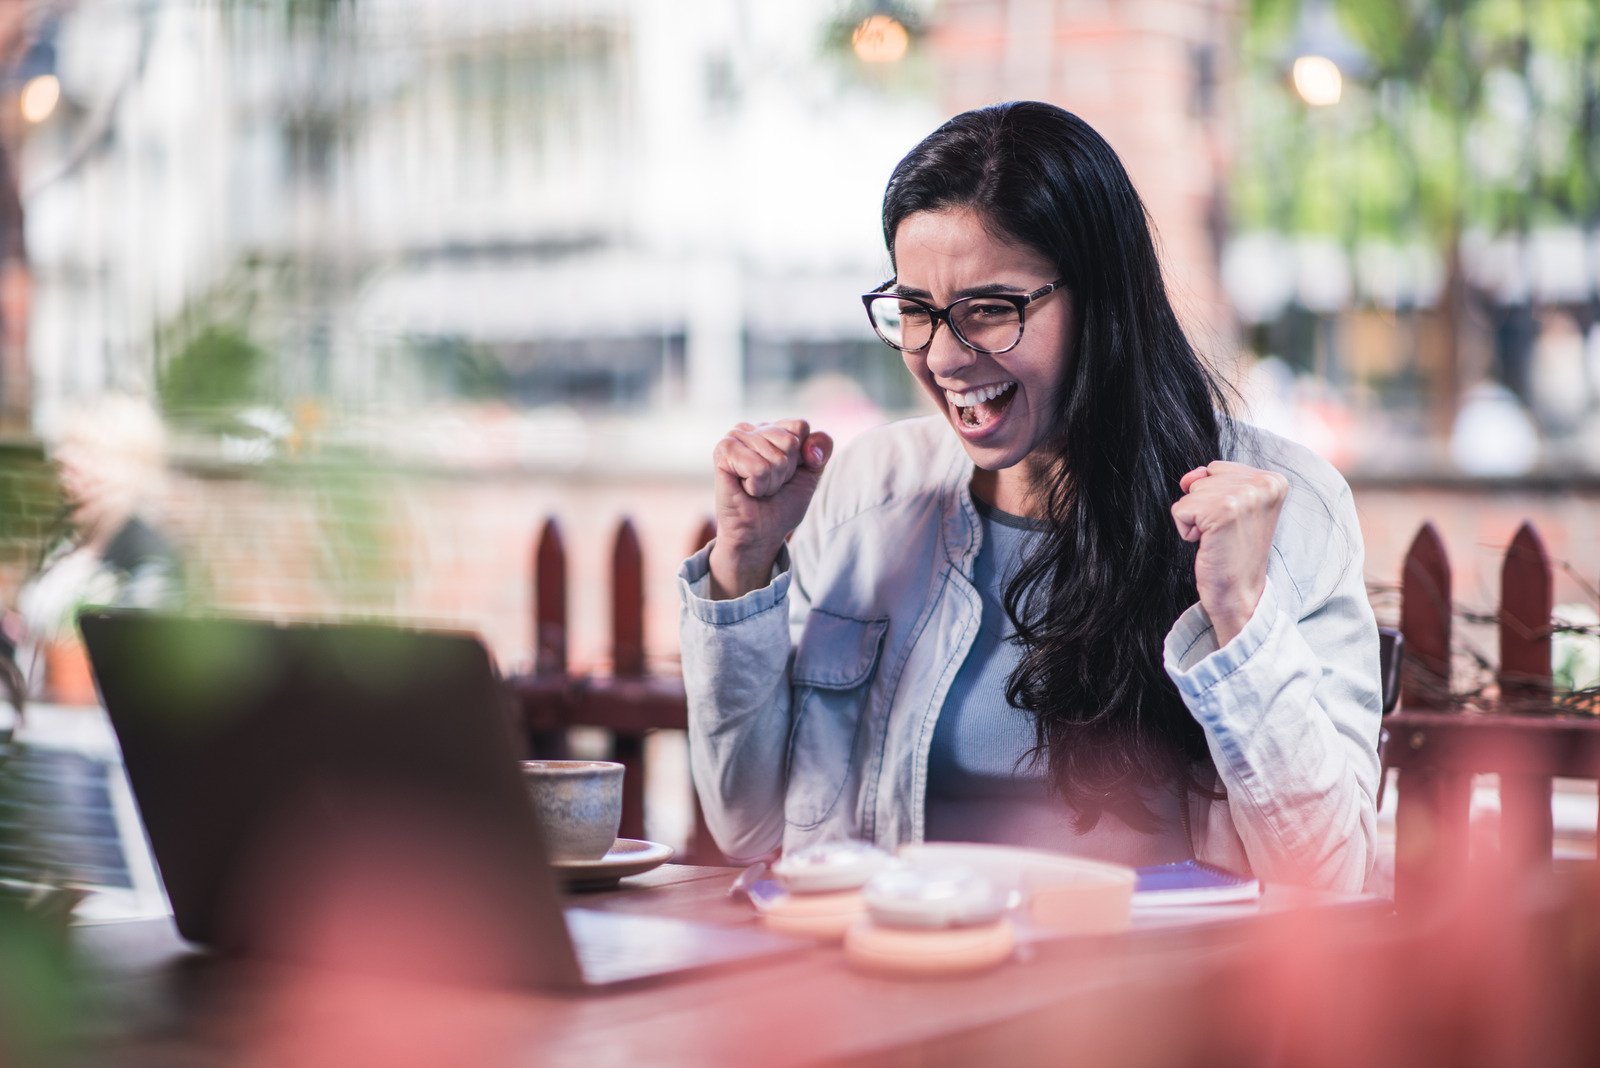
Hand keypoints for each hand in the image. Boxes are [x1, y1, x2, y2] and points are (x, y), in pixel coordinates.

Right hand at [708, 420, 832, 598]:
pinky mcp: (723, 451)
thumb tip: (809, 445)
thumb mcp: (812, 473)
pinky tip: (746, 489)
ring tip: (757, 488)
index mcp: (772, 428)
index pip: (801, 427)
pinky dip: (758, 486)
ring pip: (775, 457)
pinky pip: (758, 468)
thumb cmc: (782, 503)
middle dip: (785, 472)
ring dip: (771, 482)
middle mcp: (753, 428)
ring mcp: (736, 437)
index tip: (787, 474)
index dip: (802, 457)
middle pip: (790, 442)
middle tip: (769, 484)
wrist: (760, 533)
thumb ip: (821, 447)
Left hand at [1170, 461, 1287, 646]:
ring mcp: (1245, 495)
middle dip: (1204, 506)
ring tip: (1219, 538)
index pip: (1218, 469)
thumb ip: (1214, 482)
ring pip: (1190, 492)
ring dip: (1196, 519)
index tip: (1235, 523)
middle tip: (1226, 533)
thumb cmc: (1234, 552)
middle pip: (1203, 478)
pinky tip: (1208, 544)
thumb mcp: (1233, 507)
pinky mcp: (1222, 511)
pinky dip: (1186, 530)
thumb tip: (1188, 478)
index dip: (1215, 498)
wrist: (1240, 594)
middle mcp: (1264, 483)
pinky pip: (1180, 509)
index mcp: (1274, 480)